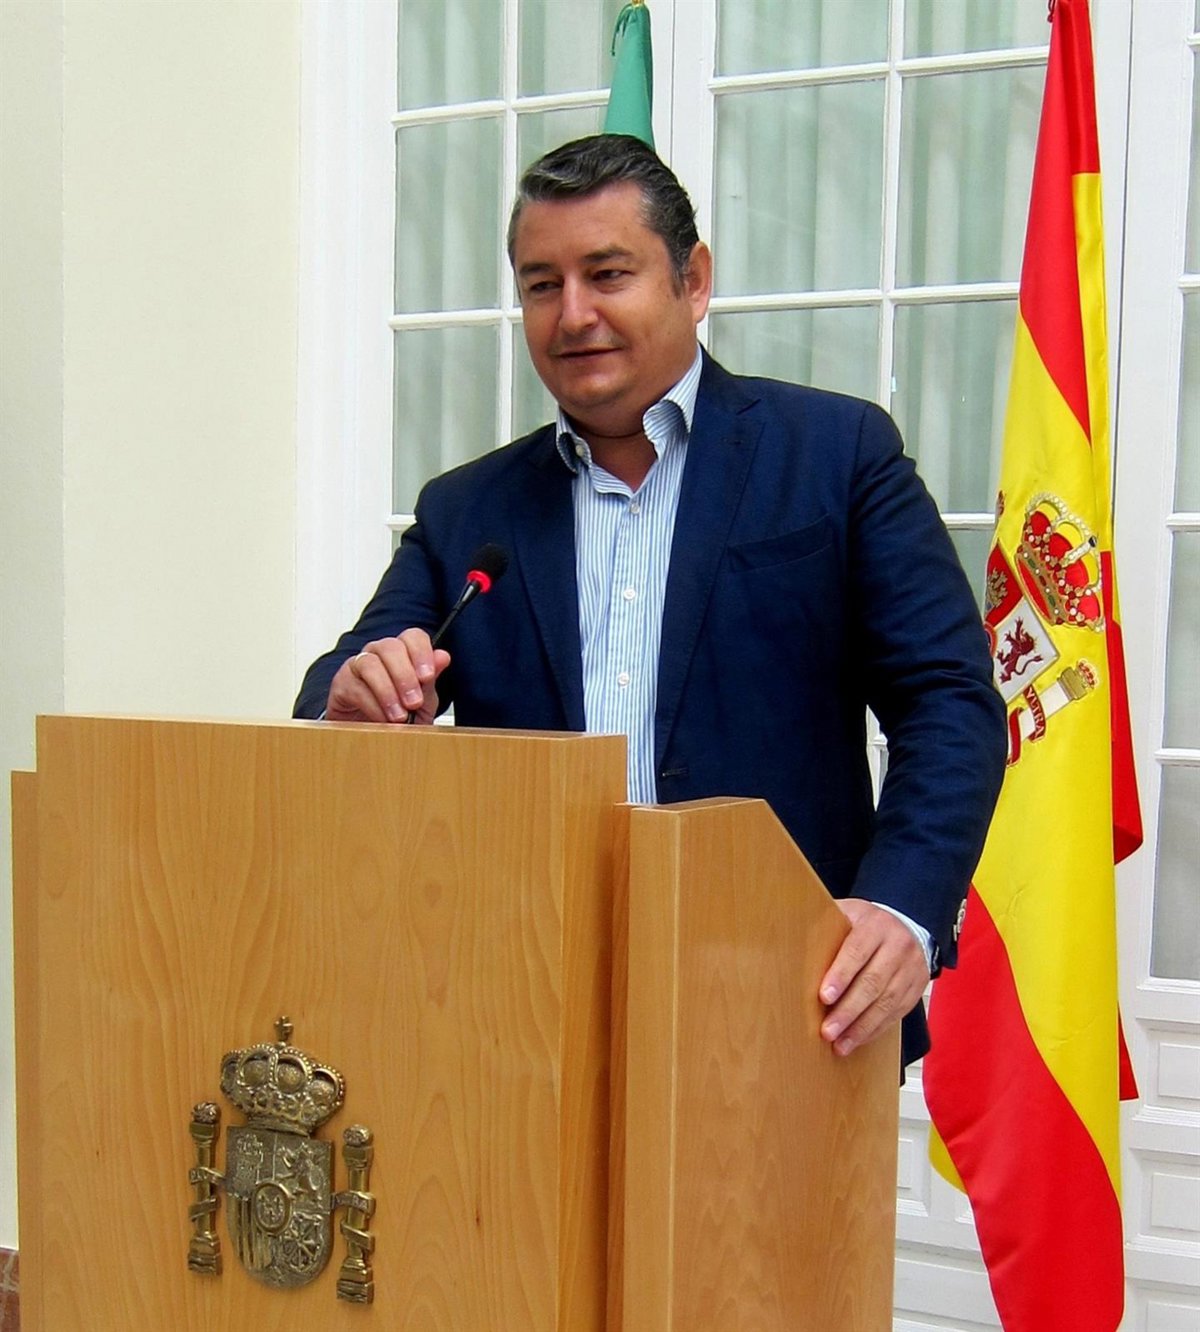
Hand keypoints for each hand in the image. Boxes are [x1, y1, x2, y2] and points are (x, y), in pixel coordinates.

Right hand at [324, 629, 449, 723]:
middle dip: (405, 676)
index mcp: (402, 652)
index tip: (427, 676)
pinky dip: (373, 706)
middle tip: (414, 702)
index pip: (412, 636)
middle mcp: (379, 653)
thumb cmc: (397, 715)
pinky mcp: (342, 683)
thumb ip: (430, 681)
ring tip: (399, 716)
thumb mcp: (422, 702)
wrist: (371, 737)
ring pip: (370, 664)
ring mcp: (357, 665)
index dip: (421, 652)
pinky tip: (383, 720)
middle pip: (391, 647)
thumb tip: (443, 656)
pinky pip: (356, 687)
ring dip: (388, 692)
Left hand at [818, 899, 928, 1055]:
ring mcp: (910, 969)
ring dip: (861, 1027)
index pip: (857, 951)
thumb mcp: (848, 915)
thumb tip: (790, 945)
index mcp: (875, 925)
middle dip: (848, 1010)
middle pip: (873, 982)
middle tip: (828, 1030)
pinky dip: (875, 1029)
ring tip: (840, 1044)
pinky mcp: (915, 989)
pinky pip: (895, 1013)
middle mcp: (897, 946)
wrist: (908, 926)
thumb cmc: (867, 924)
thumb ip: (827, 928)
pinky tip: (857, 1039)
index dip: (840, 975)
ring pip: (886, 1003)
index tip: (824, 997)